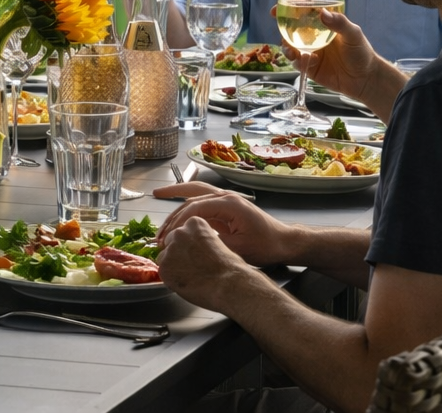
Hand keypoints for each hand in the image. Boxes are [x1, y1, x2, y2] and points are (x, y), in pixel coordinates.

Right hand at [154, 186, 292, 267]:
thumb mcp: (239, 248)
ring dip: (176, 199)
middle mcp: (225, 196)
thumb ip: (214, 242)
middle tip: (158, 228)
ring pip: (195, 193)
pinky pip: (201, 201)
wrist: (283, 242)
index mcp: (228, 203)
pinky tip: (177, 210)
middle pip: (191, 195)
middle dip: (172, 209)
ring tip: (158, 196)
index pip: (195, 207)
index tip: (167, 237)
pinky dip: (186, 205)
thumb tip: (191, 242)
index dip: (178, 222)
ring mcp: (225, 199)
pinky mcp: (225, 207)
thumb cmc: (265, 245)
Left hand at [155, 216, 253, 311]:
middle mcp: (179, 232)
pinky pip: (164, 271)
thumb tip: (198, 247)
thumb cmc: (230, 267)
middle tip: (191, 266)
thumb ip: (202, 240)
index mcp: (194, 223)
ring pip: (165, 257)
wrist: (228, 284)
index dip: (188, 244)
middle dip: (178, 253)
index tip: (195, 253)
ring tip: (190, 276)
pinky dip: (171, 278)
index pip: (183, 231)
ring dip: (173, 265)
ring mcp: (170, 249)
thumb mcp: (218, 242)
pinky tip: (186, 283)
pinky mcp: (164, 266)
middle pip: (171, 242)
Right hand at [277, 7, 398, 116]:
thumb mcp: (354, 34)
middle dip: (282, 28)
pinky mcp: (309, 67)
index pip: (303, 12)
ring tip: (291, 50)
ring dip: (286, 46)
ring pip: (290, 46)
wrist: (365, 80)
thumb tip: (322, 13)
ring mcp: (310, 51)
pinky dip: (297, 60)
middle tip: (279, 29)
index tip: (278, 9)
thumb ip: (339, 23)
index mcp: (323, 24)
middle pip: (291, 28)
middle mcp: (314, 36)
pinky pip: (297, 62)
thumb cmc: (362, 53)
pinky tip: (308, 60)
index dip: (290, 8)